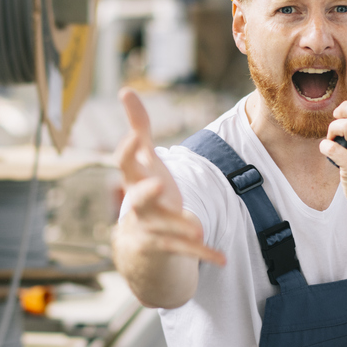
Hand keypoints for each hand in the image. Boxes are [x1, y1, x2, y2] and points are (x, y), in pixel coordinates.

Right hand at [115, 88, 225, 265]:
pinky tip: (221, 257)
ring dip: (179, 226)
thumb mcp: (145, 160)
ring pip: (162, 228)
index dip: (129, 149)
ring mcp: (151, 227)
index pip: (126, 164)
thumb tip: (125, 89)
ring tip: (197, 226)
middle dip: (145, 192)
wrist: (139, 243)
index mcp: (135, 180)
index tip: (135, 136)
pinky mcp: (167, 247)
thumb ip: (138, 126)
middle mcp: (139, 204)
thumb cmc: (146, 190)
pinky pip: (185, 251)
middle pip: (137, 198)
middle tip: (157, 184)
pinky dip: (203, 253)